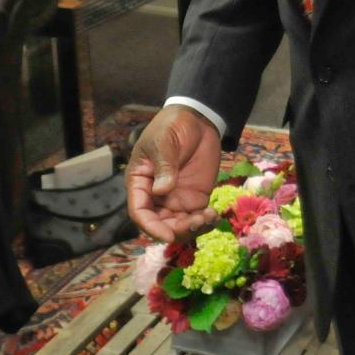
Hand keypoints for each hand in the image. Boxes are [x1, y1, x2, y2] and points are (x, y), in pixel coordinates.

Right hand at [125, 105, 221, 242]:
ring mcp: (176, 199)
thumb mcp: (164, 141)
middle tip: (197, 222)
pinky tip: (214, 215)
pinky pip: (197, 218)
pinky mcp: (195, 198)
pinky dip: (205, 222)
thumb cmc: (172, 126)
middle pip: (160, 225)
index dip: (151, 227)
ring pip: (179, 226)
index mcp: (140, 183)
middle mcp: (156, 196)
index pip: (140, 212)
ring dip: (193, 229)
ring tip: (208, 216)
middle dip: (177, 230)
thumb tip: (161, 191)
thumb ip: (164, 165)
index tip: (167, 235)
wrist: (197, 119)